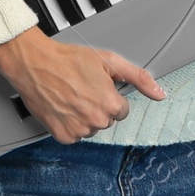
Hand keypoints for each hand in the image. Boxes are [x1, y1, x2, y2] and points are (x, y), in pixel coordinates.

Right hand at [0, 26, 164, 141]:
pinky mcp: (63, 136)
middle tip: (81, 89)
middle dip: (97, 106)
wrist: (35, 64)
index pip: (121, 110)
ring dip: (84, 116)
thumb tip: (159, 93)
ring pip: (90, 128)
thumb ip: (138, 78)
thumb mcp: (109, 61)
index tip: (97, 87)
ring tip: (70, 96)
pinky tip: (63, 107)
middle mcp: (96, 120)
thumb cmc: (68, 60)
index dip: (109, 96)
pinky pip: (74, 135)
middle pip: (106, 120)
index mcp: (111, 104)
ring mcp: (79, 130)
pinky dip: (69, 123)